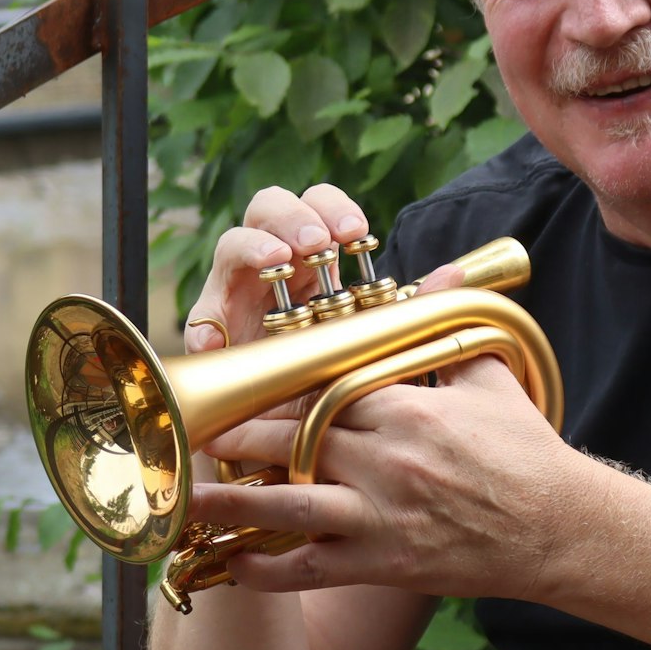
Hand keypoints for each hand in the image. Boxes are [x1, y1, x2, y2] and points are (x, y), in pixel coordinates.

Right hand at [182, 183, 458, 482]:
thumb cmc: (333, 378)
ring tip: (275, 263)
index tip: (358, 233)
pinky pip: (199, 325)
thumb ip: (406, 308)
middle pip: (267, 208)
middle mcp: (271, 268)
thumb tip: (451, 276)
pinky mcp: (210, 339)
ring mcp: (236, 297)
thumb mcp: (371, 341)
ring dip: (252, 247)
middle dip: (292, 216)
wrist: (293, 444)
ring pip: (230, 247)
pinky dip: (205, 329)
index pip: (316, 204)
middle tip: (316, 243)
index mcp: (311, 259)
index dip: (332, 206)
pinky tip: (219, 340)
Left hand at [188, 352, 586, 602]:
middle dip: (236, 436)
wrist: (558, 528)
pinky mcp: (382, 564)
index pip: (321, 391)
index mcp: (404, 409)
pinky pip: (310, 569)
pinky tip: (233, 566)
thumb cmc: (525, 453)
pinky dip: (267, 571)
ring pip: (285, 505)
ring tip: (183, 497)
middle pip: (290, 440)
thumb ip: (449, 330)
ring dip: (228, 502)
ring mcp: (379, 515)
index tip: (242, 388)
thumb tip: (441, 274)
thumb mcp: (489, 379)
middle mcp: (384, 460)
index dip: (276, 391)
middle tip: (193, 431)